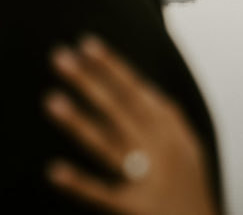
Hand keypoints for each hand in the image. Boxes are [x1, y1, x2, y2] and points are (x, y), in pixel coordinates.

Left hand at [45, 36, 218, 214]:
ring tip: (51, 101)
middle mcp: (160, 149)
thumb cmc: (191, 189)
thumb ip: (165, 117)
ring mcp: (147, 178)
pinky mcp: (135, 208)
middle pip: (119, 108)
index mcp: (171, 132)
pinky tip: (54, 170)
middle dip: (89, 80)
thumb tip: (140, 86)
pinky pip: (103, 194)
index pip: (137, 91)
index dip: (112, 66)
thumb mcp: (187, 146)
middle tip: (59, 56)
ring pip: (108, 144)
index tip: (87, 44)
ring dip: (79, 122)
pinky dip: (80, 183)